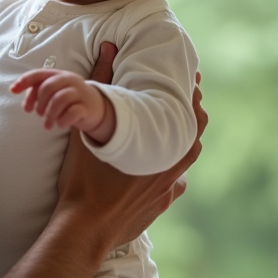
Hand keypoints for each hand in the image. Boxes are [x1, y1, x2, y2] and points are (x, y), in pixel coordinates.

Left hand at [10, 68, 111, 136]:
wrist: (96, 107)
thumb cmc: (69, 99)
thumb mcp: (54, 93)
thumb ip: (39, 93)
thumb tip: (24, 101)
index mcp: (58, 75)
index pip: (39, 74)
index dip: (25, 81)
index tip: (13, 91)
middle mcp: (69, 80)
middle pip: (48, 87)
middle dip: (39, 102)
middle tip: (39, 114)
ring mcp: (80, 92)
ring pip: (60, 99)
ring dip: (50, 114)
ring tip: (47, 125)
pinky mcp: (87, 107)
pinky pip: (73, 112)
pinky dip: (63, 120)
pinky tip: (60, 124)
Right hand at [53, 42, 202, 247]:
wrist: (85, 229)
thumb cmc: (85, 179)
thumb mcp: (90, 127)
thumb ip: (100, 84)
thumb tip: (107, 48)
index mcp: (163, 145)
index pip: (190, 111)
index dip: (190, 93)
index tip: (189, 79)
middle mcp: (174, 167)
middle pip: (193, 135)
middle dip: (188, 116)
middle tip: (182, 99)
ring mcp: (170, 189)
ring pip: (185, 160)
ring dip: (179, 144)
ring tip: (170, 130)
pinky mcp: (161, 205)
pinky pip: (174, 185)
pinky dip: (168, 172)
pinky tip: (159, 169)